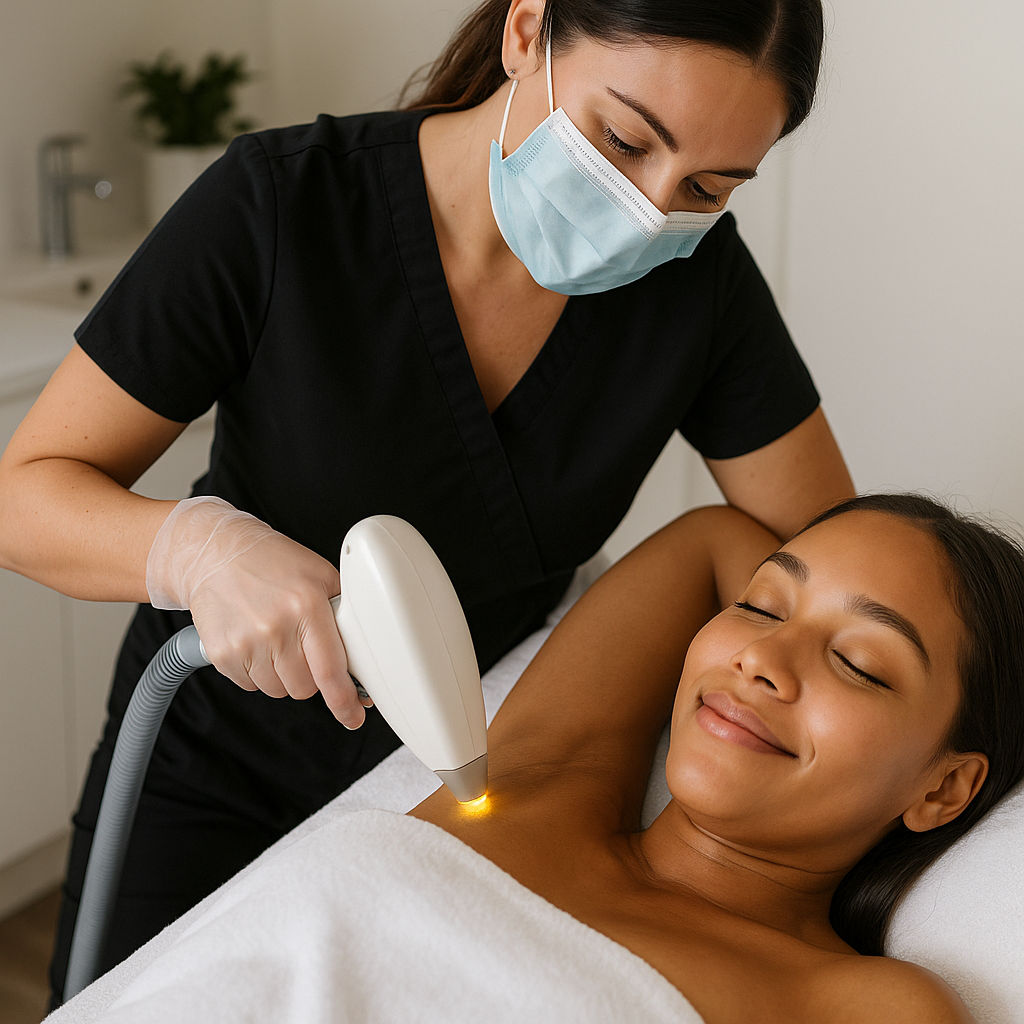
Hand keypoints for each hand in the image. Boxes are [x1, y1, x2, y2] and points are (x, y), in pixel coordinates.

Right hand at [147, 497, 368, 726]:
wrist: (217, 553)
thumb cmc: (274, 563)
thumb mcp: (321, 576)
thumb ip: (345, 616)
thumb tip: (363, 667)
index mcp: (307, 605)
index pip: (330, 670)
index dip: (345, 701)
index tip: (354, 716)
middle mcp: (275, 627)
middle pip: (305, 687)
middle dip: (310, 674)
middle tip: (302, 645)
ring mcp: (245, 643)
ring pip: (278, 689)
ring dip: (282, 674)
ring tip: (275, 637)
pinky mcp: (221, 654)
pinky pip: (250, 685)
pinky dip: (256, 671)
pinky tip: (255, 640)